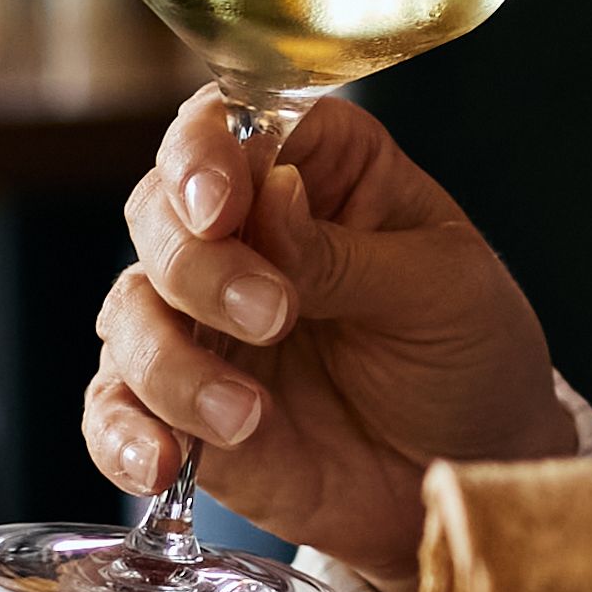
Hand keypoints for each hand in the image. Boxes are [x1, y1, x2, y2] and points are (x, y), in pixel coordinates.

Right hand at [86, 88, 579, 574]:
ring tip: (247, 413)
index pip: (229, 126)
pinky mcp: (181, 405)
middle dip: (198, 265)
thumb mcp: (438, 288)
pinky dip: (121, 434)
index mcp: (318, 170)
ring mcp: (203, 320)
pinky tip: (158, 461)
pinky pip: (114, 409)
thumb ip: (343, 251)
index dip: (204, 153)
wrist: (477, 465)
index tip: (221, 206)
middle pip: (160, 212)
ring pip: (130, 311)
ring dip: (171, 362)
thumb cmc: (472, 352)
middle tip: (273, 314)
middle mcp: (244, 234)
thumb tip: (270, 188)